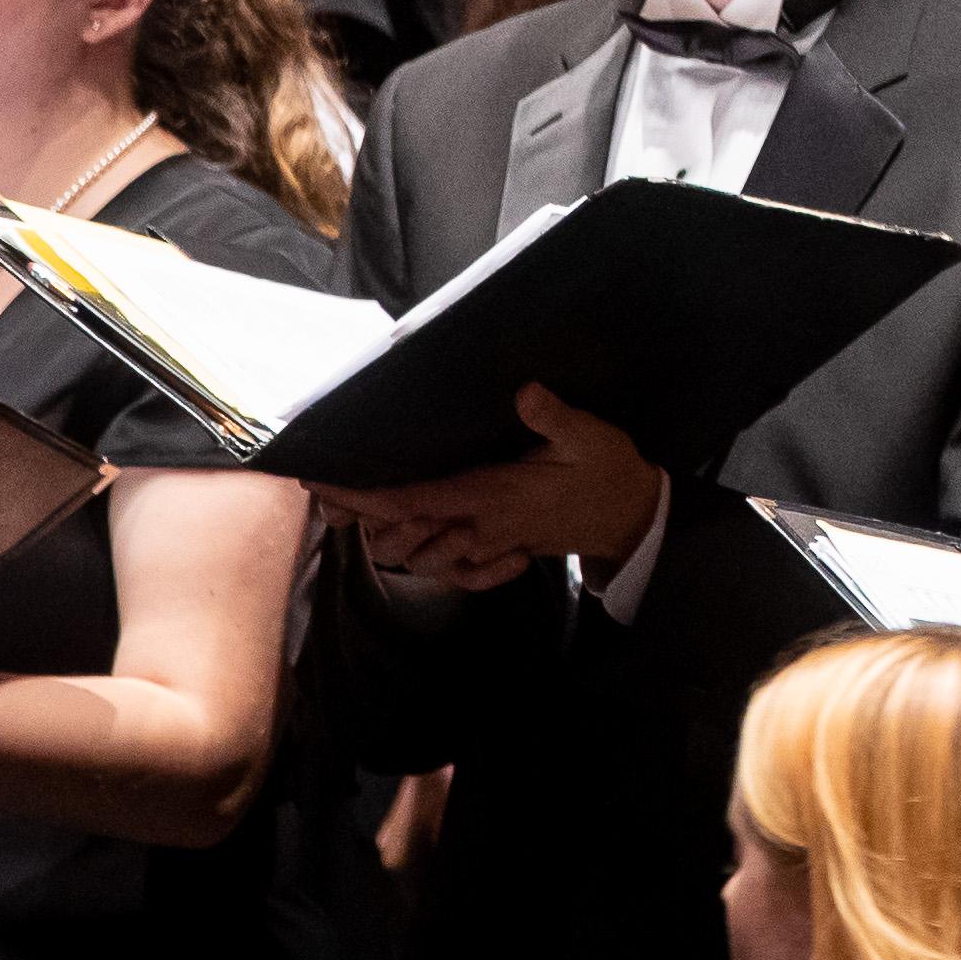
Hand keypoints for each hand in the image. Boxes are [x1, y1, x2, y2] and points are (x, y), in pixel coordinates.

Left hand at [319, 384, 665, 594]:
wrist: (633, 519)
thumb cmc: (609, 472)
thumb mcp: (591, 437)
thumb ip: (555, 417)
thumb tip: (523, 391)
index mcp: (495, 494)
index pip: (416, 501)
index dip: (367, 498)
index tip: (327, 487)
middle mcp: (484, 525)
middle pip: (406, 534)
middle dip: (367, 519)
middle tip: (333, 495)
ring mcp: (490, 543)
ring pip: (421, 555)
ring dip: (394, 536)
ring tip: (366, 509)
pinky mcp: (500, 552)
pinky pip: (451, 568)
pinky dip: (429, 557)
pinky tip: (422, 533)